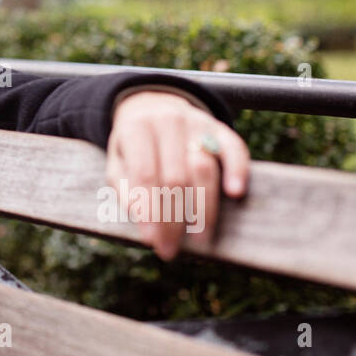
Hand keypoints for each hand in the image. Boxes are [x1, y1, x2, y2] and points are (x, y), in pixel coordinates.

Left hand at [105, 90, 248, 261]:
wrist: (153, 106)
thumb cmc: (134, 146)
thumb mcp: (118, 162)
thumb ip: (127, 191)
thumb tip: (147, 229)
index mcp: (135, 128)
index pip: (144, 175)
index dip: (150, 212)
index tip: (153, 243)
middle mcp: (167, 121)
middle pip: (174, 177)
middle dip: (173, 219)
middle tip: (172, 250)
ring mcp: (196, 122)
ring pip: (203, 166)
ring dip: (203, 207)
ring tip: (201, 239)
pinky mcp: (220, 127)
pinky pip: (234, 147)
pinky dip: (237, 170)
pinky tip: (236, 194)